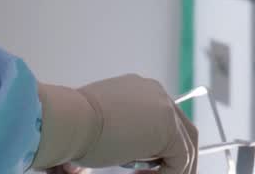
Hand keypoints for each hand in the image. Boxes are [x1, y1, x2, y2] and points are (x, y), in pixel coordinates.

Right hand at [32, 75, 196, 173]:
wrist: (68, 120)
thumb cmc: (72, 123)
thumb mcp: (99, 125)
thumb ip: (117, 134)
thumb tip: (104, 158)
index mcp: (141, 90)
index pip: (164, 119)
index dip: (160, 146)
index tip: (146, 168)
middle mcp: (157, 94)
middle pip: (183, 129)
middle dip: (178, 157)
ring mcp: (165, 109)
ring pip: (186, 146)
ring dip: (173, 169)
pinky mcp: (169, 130)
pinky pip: (181, 160)